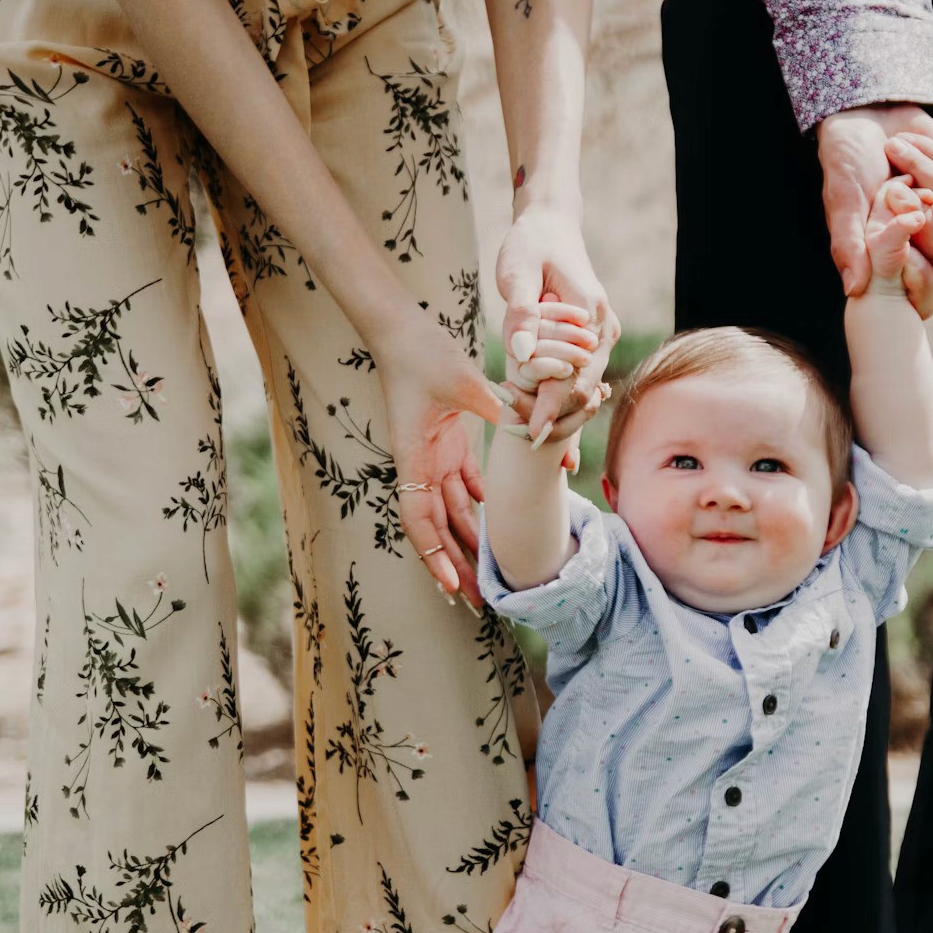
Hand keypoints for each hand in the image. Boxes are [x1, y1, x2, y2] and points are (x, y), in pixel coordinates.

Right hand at [368, 308, 504, 609]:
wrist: (402, 329)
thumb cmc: (422, 352)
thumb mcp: (461, 379)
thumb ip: (495, 404)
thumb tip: (530, 420)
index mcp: (414, 457)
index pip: (419, 519)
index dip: (435, 556)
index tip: (451, 588)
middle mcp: (420, 465)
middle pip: (436, 528)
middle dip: (455, 566)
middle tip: (479, 603)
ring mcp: (433, 456)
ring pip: (452, 512)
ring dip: (469, 542)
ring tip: (492, 575)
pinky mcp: (447, 445)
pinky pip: (464, 485)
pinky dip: (479, 507)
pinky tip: (499, 525)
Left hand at [495, 204, 620, 444]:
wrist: (550, 227)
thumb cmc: (530, 246)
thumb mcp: (518, 273)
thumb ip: (521, 313)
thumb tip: (523, 354)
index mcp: (589, 313)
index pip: (573, 372)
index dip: (552, 405)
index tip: (531, 433)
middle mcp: (603, 328)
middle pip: (584, 388)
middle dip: (557, 417)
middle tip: (523, 440)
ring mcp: (602, 336)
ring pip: (585, 387)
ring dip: (561, 411)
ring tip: (534, 437)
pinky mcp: (593, 340)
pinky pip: (581, 378)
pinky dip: (564, 399)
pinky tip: (546, 420)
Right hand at [817, 104, 932, 317]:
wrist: (862, 115)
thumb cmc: (847, 162)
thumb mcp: (843, 204)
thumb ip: (849, 245)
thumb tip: (854, 290)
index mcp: (895, 253)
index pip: (924, 281)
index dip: (917, 264)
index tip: (889, 220)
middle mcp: (924, 238)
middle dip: (920, 214)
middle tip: (891, 187)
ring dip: (922, 171)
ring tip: (892, 149)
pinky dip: (928, 153)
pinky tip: (904, 140)